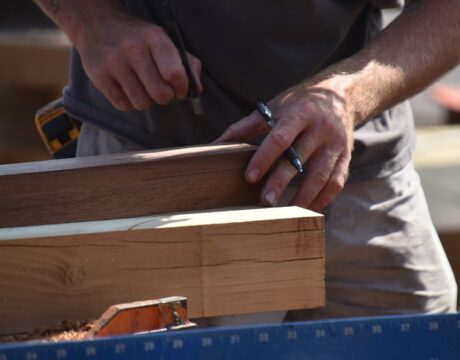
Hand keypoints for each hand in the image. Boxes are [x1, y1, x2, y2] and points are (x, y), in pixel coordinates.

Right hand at [74, 12, 201, 110]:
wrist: (97, 25)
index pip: (174, 74)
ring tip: (143, 88)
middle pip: (160, 94)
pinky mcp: (99, 77)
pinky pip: (124, 106)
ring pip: (142, 103)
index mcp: (154, 38)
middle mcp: (133, 50)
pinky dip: (130, 102)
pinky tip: (128, 88)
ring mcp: (114, 64)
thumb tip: (195, 89)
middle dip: (166, 97)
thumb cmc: (138, 39)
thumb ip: (185, 63)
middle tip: (162, 91)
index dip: (181, 88)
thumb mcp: (163, 40)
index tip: (180, 89)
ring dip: (147, 101)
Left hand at [215, 81, 354, 210]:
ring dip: (303, 197)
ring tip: (286, 214)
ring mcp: (336, 144)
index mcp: (300, 113)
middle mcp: (321, 128)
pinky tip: (307, 209)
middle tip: (264, 202)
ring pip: (320, 176)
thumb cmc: (298, 104)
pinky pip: (336, 182)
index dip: (265, 158)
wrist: (341, 96)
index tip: (250, 177)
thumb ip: (245, 127)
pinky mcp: (346, 157)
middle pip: (300, 160)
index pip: (281, 138)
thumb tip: (215, 145)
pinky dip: (322, 199)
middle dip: (281, 182)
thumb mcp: (273, 108)